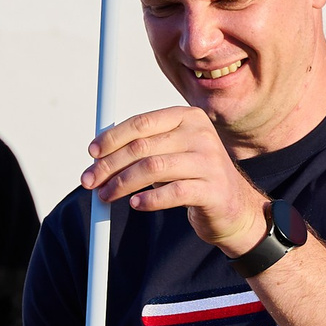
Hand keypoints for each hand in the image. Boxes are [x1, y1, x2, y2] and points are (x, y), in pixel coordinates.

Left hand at [81, 107, 266, 257]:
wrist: (234, 207)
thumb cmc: (194, 176)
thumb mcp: (173, 152)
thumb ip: (144, 145)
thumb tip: (98, 153)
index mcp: (188, 117)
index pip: (142, 123)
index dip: (112, 138)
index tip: (92, 153)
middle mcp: (201, 135)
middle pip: (143, 146)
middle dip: (109, 165)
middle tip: (90, 181)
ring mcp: (209, 162)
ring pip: (153, 168)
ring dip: (122, 183)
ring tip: (106, 196)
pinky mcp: (213, 190)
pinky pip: (173, 193)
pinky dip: (149, 199)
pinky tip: (136, 204)